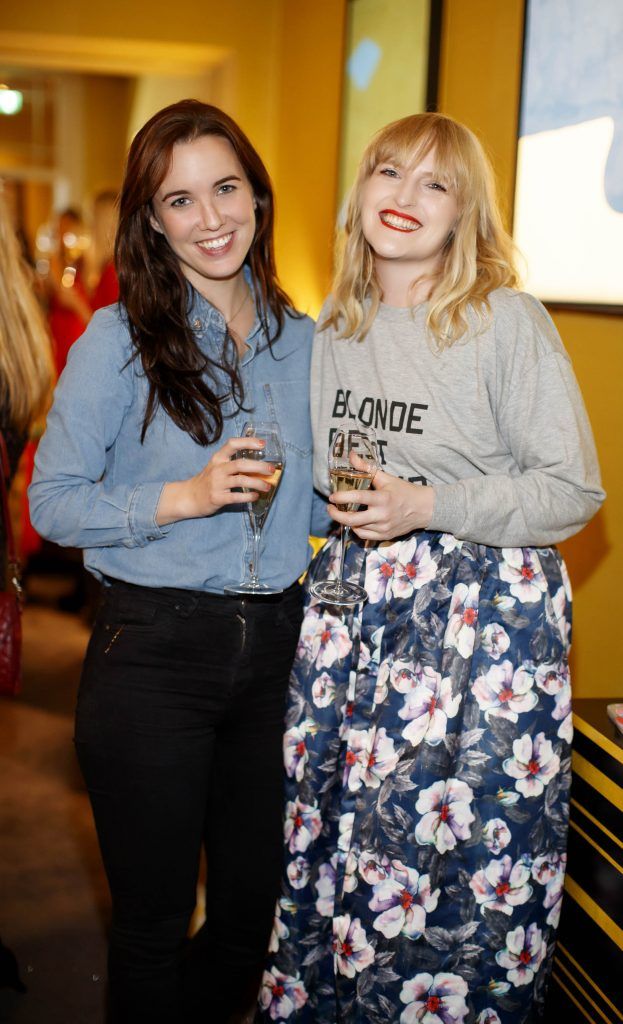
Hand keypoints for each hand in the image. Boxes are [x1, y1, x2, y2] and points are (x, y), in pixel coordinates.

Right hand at [156, 436, 274, 524]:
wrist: (189, 497)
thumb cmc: (208, 481)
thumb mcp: (216, 467)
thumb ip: (233, 464)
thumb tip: (259, 466)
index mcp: (218, 458)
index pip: (232, 444)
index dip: (248, 442)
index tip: (262, 444)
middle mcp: (217, 469)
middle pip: (240, 464)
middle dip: (259, 466)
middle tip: (271, 470)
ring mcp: (217, 484)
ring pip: (241, 480)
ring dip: (257, 483)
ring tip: (268, 486)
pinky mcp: (218, 498)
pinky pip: (236, 497)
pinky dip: (248, 496)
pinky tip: (256, 496)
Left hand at [328, 467, 434, 541]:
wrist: (423, 509)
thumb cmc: (404, 491)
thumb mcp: (386, 478)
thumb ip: (367, 468)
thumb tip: (352, 456)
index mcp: (382, 499)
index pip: (358, 498)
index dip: (342, 498)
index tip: (332, 497)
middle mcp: (382, 515)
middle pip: (352, 519)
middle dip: (336, 515)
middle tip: (330, 508)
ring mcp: (383, 528)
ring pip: (357, 528)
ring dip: (346, 520)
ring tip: (342, 512)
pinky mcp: (385, 536)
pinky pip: (364, 535)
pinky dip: (356, 529)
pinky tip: (355, 521)